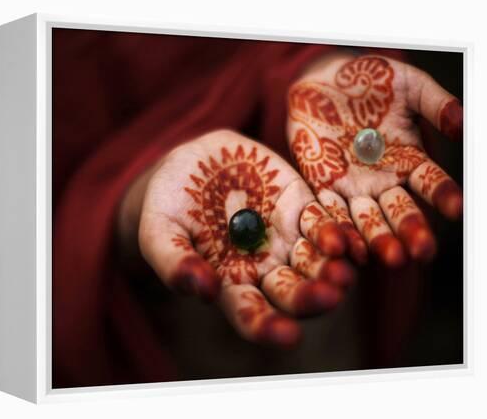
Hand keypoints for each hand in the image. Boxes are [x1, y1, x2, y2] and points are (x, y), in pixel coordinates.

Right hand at [135, 130, 354, 346]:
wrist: (190, 162)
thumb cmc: (168, 205)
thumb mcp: (158, 232)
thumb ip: (174, 263)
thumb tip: (203, 292)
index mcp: (229, 282)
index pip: (251, 313)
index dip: (268, 327)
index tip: (288, 336)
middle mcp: (263, 265)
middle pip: (292, 291)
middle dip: (310, 298)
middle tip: (327, 297)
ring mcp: (284, 235)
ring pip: (314, 260)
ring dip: (331, 268)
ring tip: (341, 273)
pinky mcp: (297, 203)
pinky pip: (321, 220)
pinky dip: (333, 231)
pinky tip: (342, 239)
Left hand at [287, 53, 462, 266]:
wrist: (323, 81)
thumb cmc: (369, 81)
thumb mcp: (407, 86)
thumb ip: (434, 104)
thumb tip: (463, 124)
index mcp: (410, 159)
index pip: (431, 182)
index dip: (443, 194)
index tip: (457, 209)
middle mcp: (384, 180)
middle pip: (401, 211)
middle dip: (411, 231)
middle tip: (421, 252)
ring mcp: (353, 185)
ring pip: (368, 218)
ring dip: (378, 238)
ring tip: (389, 257)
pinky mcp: (322, 185)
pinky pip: (330, 209)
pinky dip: (338, 227)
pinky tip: (347, 246)